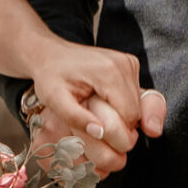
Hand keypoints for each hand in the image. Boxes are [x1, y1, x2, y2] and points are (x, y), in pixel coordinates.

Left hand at [26, 42, 166, 178]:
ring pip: (138, 105)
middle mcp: (124, 64)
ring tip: (96, 107)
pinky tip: (103, 99)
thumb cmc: (50, 77)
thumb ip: (75, 118)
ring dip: (121, 114)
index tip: (96, 130)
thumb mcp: (54, 100)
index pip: (130, 116)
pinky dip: (122, 103)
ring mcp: (129, 62)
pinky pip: (135, 95)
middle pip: (137, 112)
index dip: (116, 132)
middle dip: (119, 124)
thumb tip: (99, 134)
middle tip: (94, 119)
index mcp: (109, 73)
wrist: (49, 53)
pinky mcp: (130, 63)